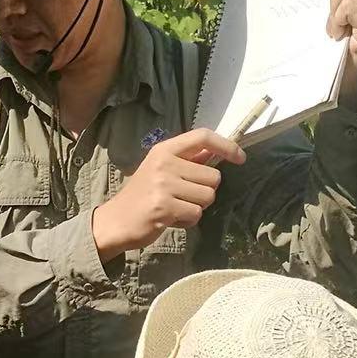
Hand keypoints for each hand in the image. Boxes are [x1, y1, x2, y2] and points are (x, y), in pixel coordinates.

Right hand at [92, 128, 245, 257]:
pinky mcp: (164, 206)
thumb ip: (187, 160)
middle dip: (205, 191)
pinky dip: (188, 220)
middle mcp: (164, 163)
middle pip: (213, 176)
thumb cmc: (143, 195)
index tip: (240, 157)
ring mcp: (163, 184)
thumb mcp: (161, 170)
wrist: (115, 221)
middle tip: (183, 197)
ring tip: (176, 207)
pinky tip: (171, 218)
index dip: (226, 145)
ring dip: (196, 207)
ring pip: (208, 196)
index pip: (202, 136)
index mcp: (165, 150)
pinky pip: (196, 214)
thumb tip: (216, 151)